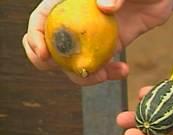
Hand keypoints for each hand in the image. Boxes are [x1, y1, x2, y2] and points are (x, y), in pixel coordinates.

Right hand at [22, 0, 172, 84]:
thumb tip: (104, 7)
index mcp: (70, 3)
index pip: (42, 19)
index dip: (35, 37)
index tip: (43, 54)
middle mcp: (77, 22)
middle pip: (51, 47)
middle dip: (55, 66)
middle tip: (75, 71)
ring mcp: (92, 37)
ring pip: (75, 62)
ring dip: (85, 75)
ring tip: (105, 75)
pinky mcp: (109, 48)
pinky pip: (101, 66)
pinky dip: (108, 74)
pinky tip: (122, 71)